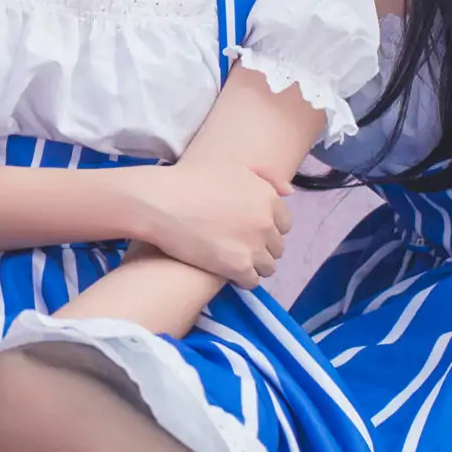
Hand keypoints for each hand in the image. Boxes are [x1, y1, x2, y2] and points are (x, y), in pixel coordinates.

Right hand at [126, 160, 290, 286]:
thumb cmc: (191, 180)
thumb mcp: (233, 169)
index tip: (248, 232)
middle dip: (261, 248)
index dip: (266, 230)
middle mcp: (266, 220)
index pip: (284, 224)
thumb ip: (266, 178)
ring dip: (254, 266)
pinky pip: (252, 282)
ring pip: (268, 267)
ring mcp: (254, 244)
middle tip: (237, 248)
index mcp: (268, 197)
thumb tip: (290, 193)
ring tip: (233, 262)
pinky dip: (242, 280)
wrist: (161, 202)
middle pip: (277, 247)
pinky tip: (226, 273)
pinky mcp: (239, 266)